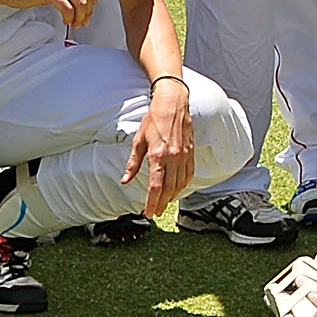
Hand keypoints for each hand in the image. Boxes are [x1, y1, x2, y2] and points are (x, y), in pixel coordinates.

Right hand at [0, 0, 102, 26]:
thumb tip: (87, 3)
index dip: (96, 0)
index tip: (90, 10)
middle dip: (88, 12)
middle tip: (83, 21)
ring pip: (80, 3)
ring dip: (79, 17)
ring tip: (74, 23)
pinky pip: (68, 8)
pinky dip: (69, 18)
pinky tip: (65, 20)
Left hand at [123, 78, 198, 215]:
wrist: (173, 103)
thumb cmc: (154, 119)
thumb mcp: (139, 141)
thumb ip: (133, 163)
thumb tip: (125, 180)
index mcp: (158, 155)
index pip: (156, 186)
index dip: (152, 202)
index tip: (148, 213)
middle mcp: (173, 157)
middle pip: (168, 188)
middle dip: (162, 203)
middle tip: (156, 212)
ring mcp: (184, 156)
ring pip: (180, 184)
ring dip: (172, 196)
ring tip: (164, 203)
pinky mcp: (191, 152)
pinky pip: (189, 174)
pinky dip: (183, 185)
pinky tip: (177, 189)